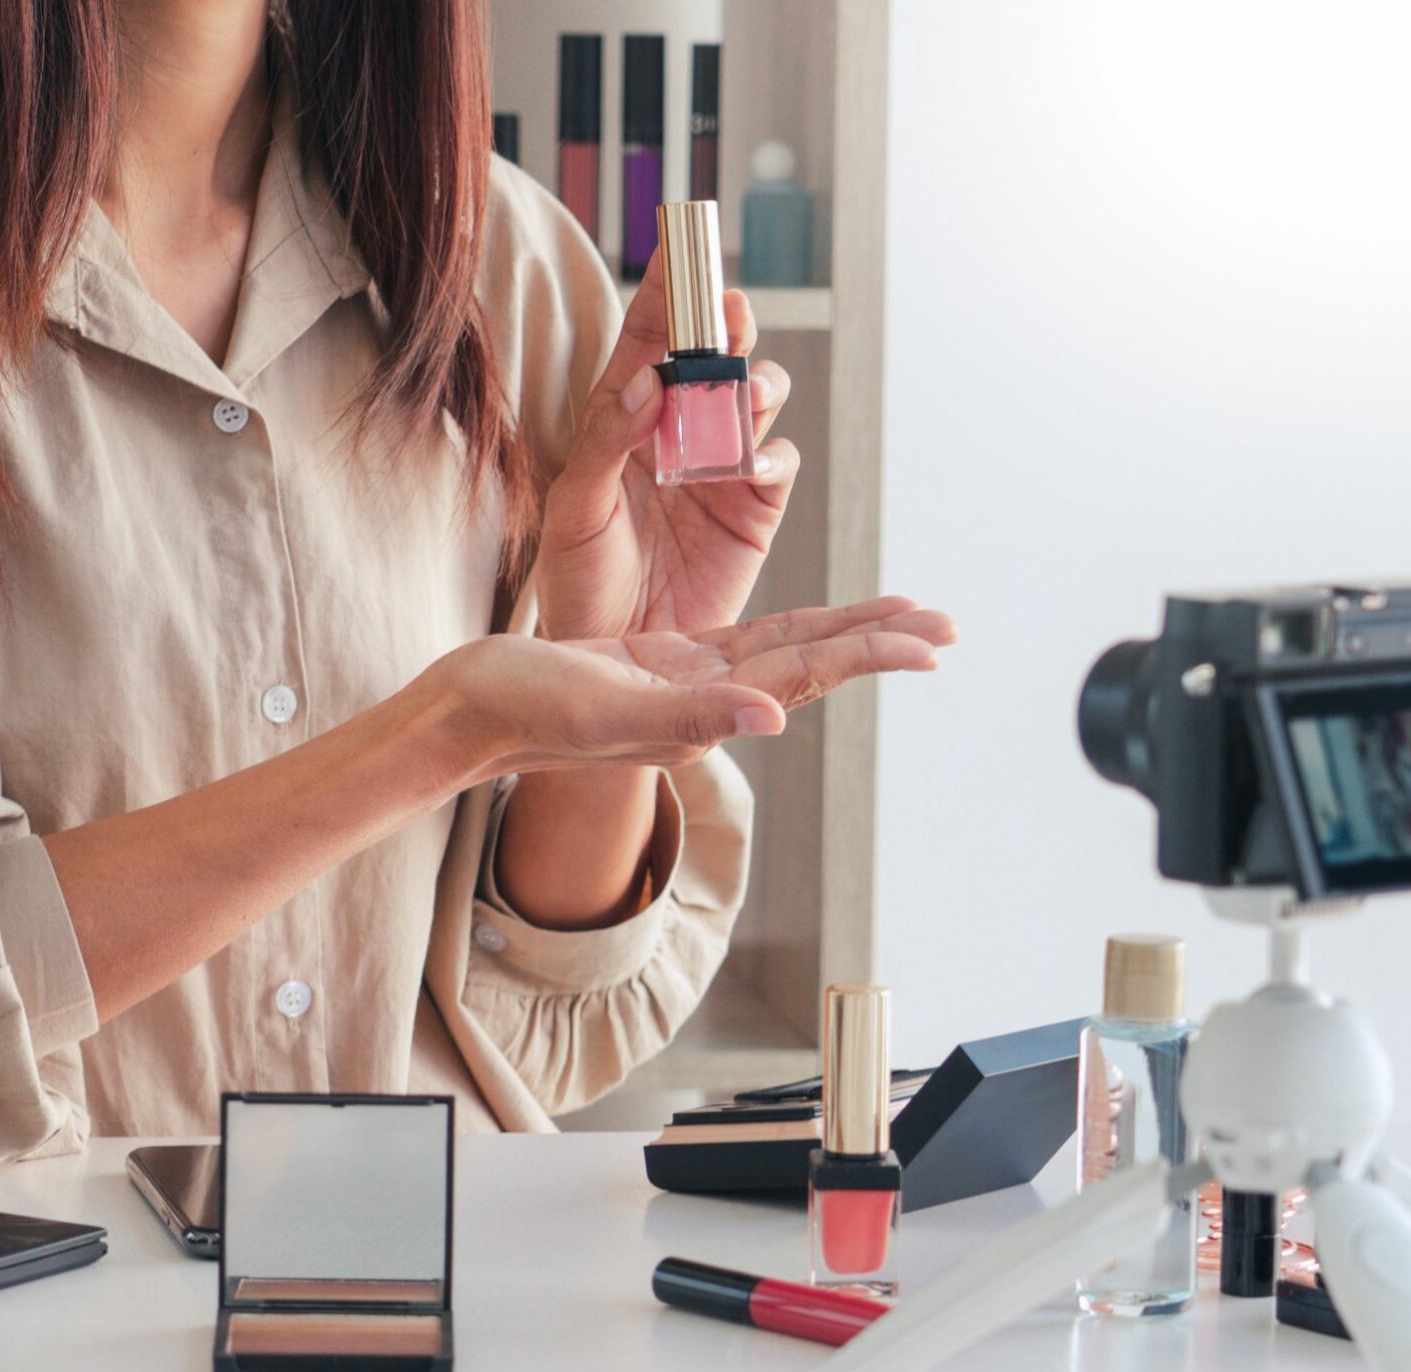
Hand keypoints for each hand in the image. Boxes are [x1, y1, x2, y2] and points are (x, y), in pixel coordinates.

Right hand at [436, 598, 956, 776]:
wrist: (464, 717)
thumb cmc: (519, 709)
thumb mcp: (605, 707)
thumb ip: (688, 716)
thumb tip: (773, 716)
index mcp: (700, 712)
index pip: (803, 675)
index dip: (868, 653)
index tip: (930, 643)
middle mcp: (704, 702)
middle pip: (811, 663)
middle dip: (879, 641)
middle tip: (947, 625)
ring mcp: (684, 684)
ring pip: (784, 650)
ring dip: (845, 633)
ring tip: (904, 616)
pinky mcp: (658, 664)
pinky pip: (742, 640)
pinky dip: (787, 627)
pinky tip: (816, 625)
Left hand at [536, 245, 796, 641]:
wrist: (617, 654)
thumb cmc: (579, 581)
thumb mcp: (572, 510)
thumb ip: (605, 440)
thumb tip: (649, 380)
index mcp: (623, 418)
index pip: (648, 337)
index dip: (670, 288)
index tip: (684, 239)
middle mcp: (677, 431)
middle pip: (712, 355)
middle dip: (726, 324)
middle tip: (730, 308)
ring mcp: (721, 467)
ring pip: (753, 398)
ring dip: (756, 382)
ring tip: (744, 390)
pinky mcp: (754, 509)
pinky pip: (779, 463)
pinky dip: (773, 454)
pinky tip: (749, 465)